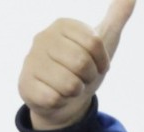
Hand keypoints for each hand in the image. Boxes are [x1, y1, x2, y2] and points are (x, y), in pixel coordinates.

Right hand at [18, 0, 135, 129]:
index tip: (96, 64)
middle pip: (82, 63)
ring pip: (70, 84)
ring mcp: (31, 60)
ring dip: (76, 91)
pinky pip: (55, 98)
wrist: (66, 99)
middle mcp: (42, 38)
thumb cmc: (85, 68)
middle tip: (81, 76)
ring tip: (68, 86)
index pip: (95, 43)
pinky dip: (61, 102)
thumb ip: (117, 17)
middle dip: (89, 76)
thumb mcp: (104, 41)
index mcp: (62, 25)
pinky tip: (55, 96)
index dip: (102, 61)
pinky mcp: (25, 85)